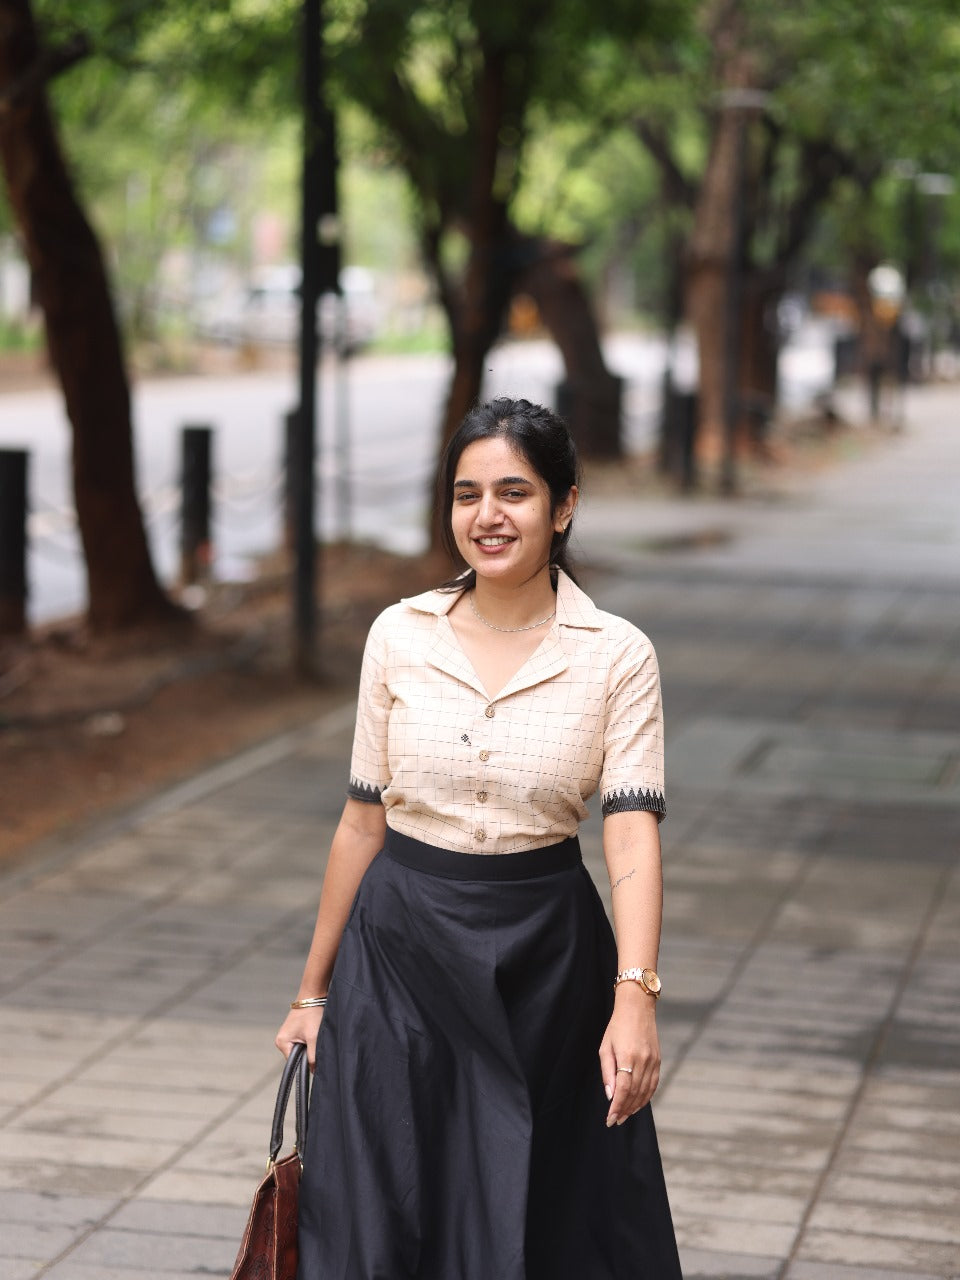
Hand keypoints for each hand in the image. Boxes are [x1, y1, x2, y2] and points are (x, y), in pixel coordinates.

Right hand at [275, 1007, 324, 1068]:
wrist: (313, 995)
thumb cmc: (312, 1013)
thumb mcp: (313, 1037)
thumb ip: (313, 1056)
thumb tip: (314, 1071)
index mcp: (282, 1042)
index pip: (294, 1063)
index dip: (305, 1063)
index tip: (314, 1057)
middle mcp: (281, 1040)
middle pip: (297, 1056)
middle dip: (307, 1053)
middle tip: (315, 1042)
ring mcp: (287, 1035)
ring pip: (301, 1049)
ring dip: (309, 1046)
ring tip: (314, 1035)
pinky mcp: (294, 1031)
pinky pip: (302, 1042)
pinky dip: (309, 1040)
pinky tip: (313, 1032)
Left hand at [598, 985, 659, 1126]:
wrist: (637, 1008)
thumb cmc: (617, 1026)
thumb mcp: (605, 1047)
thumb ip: (607, 1072)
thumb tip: (610, 1096)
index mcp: (628, 1056)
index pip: (624, 1090)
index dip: (617, 1107)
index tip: (610, 1119)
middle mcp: (643, 1061)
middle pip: (635, 1094)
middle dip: (625, 1110)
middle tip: (615, 1121)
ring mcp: (653, 1061)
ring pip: (646, 1092)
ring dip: (635, 1107)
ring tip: (625, 1115)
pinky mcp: (658, 1061)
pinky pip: (654, 1084)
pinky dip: (646, 1097)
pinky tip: (638, 1104)